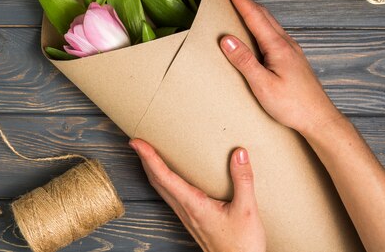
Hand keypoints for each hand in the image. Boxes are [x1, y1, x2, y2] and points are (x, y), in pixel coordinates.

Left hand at [130, 139, 265, 251]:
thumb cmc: (241, 245)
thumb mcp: (247, 210)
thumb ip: (243, 180)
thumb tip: (239, 153)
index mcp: (193, 204)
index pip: (163, 176)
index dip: (148, 157)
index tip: (137, 143)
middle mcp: (185, 209)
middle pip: (156, 181)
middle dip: (144, 160)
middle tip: (136, 142)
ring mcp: (186, 216)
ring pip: (161, 189)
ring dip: (151, 170)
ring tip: (147, 154)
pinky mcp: (192, 219)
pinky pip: (170, 196)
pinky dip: (162, 181)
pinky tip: (169, 177)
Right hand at [219, 0, 342, 135]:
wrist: (319, 119)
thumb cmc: (292, 105)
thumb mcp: (262, 85)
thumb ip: (244, 60)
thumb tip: (226, 38)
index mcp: (277, 46)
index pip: (253, 15)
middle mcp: (286, 43)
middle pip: (262, 13)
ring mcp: (291, 50)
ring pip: (269, 22)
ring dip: (253, 10)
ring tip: (239, 4)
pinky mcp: (292, 58)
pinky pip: (273, 32)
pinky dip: (261, 23)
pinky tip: (257, 30)